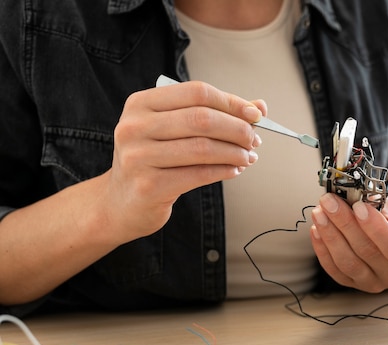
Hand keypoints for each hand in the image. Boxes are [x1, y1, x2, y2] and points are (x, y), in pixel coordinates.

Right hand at [103, 80, 266, 240]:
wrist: (121, 202)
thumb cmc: (154, 160)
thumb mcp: (174, 131)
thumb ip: (213, 115)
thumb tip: (259, 108)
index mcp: (141, 103)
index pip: (196, 92)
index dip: (231, 102)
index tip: (255, 115)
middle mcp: (135, 126)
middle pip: (202, 119)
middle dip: (237, 129)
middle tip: (254, 140)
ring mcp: (139, 157)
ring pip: (203, 148)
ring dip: (235, 153)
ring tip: (248, 158)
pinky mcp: (149, 186)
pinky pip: (198, 174)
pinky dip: (224, 171)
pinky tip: (235, 171)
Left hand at [310, 193, 387, 291]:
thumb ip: (378, 206)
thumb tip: (355, 194)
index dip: (376, 228)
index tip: (359, 206)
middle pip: (367, 252)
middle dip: (345, 223)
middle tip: (330, 201)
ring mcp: (373, 283)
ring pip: (347, 262)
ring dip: (330, 235)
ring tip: (320, 213)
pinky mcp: (352, 284)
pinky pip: (334, 269)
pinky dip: (322, 248)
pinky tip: (317, 229)